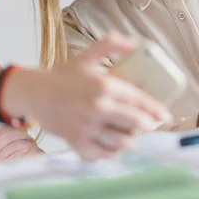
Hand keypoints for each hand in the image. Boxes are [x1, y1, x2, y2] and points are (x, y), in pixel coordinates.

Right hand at [7, 35, 170, 159]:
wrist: (34, 93)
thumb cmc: (63, 75)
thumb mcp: (87, 54)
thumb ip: (112, 43)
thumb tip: (136, 44)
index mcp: (104, 85)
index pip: (139, 101)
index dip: (156, 110)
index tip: (165, 116)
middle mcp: (97, 108)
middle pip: (135, 124)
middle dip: (147, 126)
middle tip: (150, 125)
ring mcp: (87, 127)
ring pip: (122, 142)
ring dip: (131, 139)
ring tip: (131, 134)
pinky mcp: (77, 142)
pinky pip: (104, 155)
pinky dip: (112, 152)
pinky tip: (114, 145)